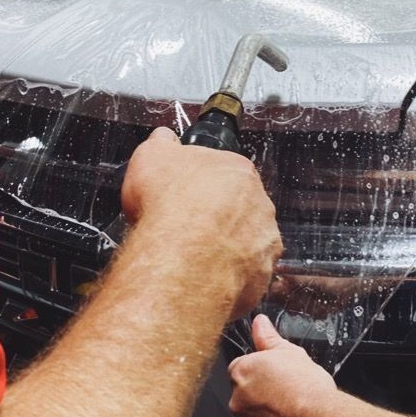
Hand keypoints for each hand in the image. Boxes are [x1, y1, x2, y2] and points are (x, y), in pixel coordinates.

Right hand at [121, 127, 280, 318]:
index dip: (202, 184)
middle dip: (216, 216)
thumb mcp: (151, 155)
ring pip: (246, 242)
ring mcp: (264, 241)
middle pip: (240, 207)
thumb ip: (162, 144)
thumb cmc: (169, 205)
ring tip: (194, 255)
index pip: (225, 172)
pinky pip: (245, 275)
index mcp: (238, 170)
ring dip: (225, 247)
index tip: (186, 195)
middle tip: (188, 226)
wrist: (178, 254)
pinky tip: (203, 276)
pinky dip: (227, 276)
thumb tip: (162, 140)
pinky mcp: (260, 274)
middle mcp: (259, 204)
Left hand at [228, 315, 337, 416]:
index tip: (276, 373)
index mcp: (242, 372)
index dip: (262, 369)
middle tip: (288, 390)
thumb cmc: (307, 389)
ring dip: (269, 413)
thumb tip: (259, 323)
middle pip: (246, 392)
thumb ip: (268, 338)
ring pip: (255, 416)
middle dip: (263, 392)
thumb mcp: (290, 352)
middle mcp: (238, 401)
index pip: (241, 367)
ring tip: (295, 409)